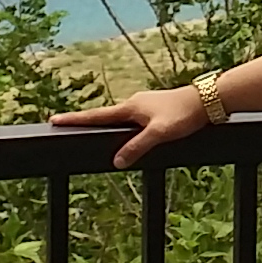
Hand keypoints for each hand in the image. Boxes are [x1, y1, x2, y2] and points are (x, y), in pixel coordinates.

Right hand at [50, 87, 209, 166]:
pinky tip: (124, 134)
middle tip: (64, 125)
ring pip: (119, 119)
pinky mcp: (154, 111)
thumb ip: (137, 147)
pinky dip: (121, 127)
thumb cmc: (184, 114)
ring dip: (103, 124)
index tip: (54, 120)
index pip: (96, 116)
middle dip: (85, 122)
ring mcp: (144, 106)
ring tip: (87, 130)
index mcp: (130, 107)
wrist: (208, 100)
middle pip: (103, 116)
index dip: (75, 120)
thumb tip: (116, 162)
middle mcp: (134, 104)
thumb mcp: (159, 134)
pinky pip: (131, 121)